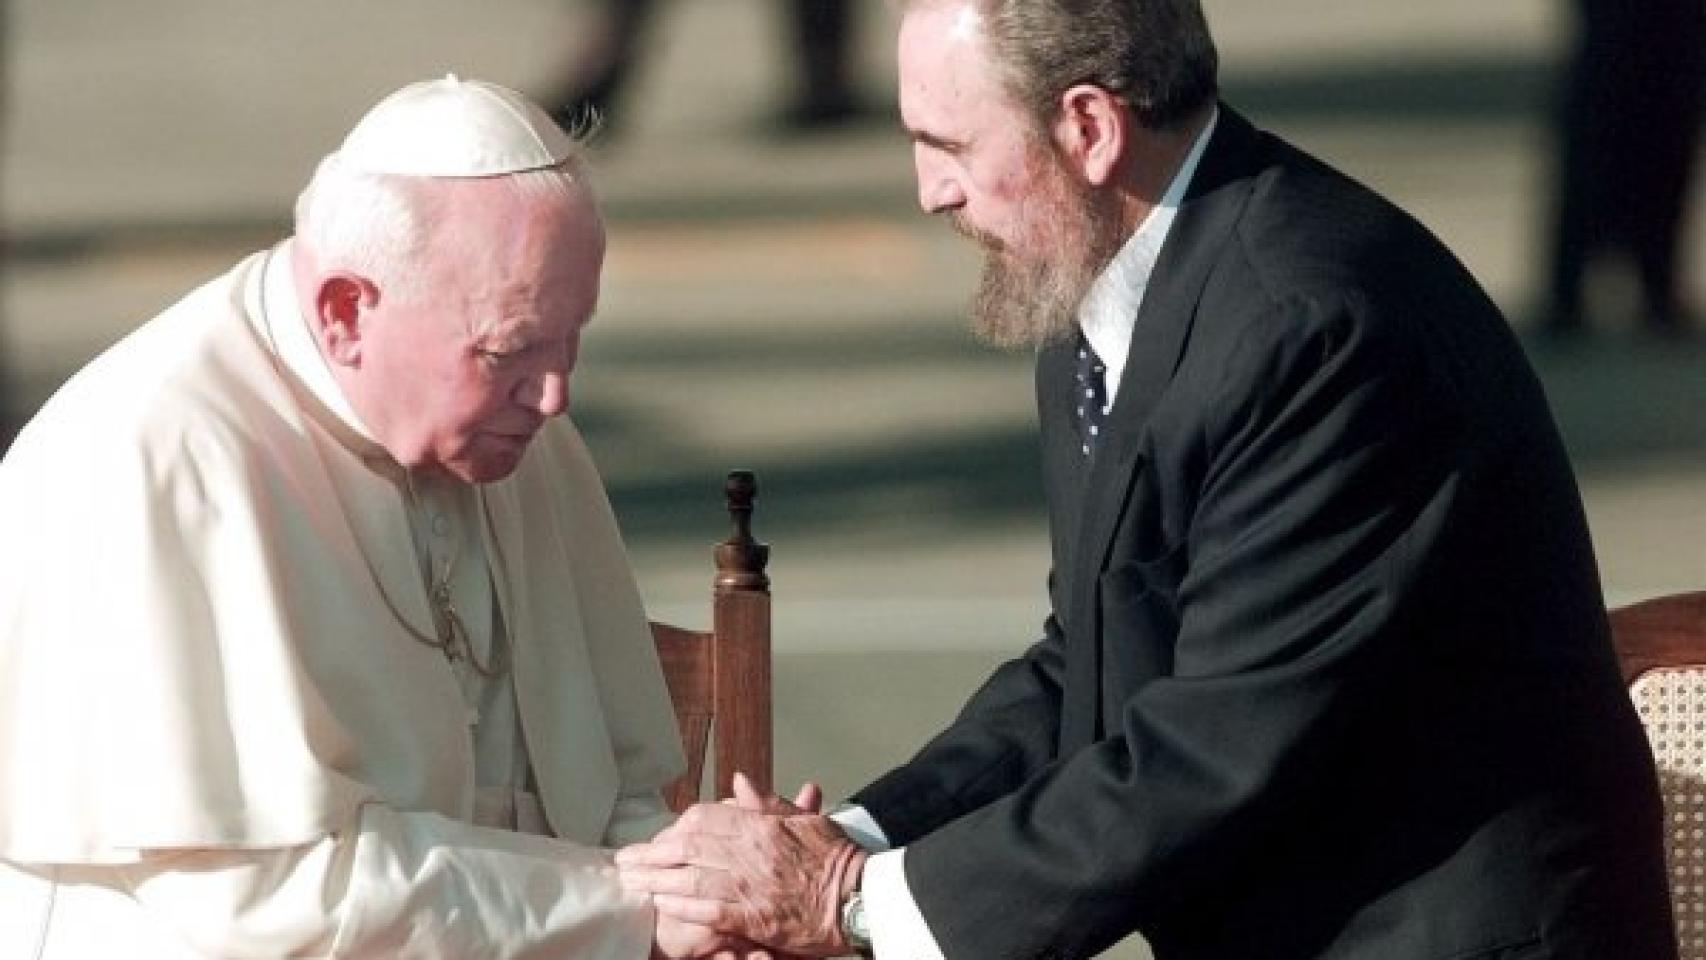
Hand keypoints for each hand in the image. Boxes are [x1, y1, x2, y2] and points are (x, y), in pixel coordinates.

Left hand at [618, 775, 865, 956]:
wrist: (862, 896)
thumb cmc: (836, 859)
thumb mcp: (804, 820)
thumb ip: (767, 803)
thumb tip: (739, 781)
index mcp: (760, 825)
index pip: (703, 818)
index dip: (673, 828)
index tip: (657, 837)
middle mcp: (749, 852)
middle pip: (686, 847)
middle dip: (651, 854)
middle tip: (625, 860)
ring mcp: (750, 885)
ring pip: (689, 878)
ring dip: (655, 880)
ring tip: (630, 882)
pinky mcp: (754, 917)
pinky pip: (708, 909)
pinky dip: (681, 907)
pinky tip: (661, 905)